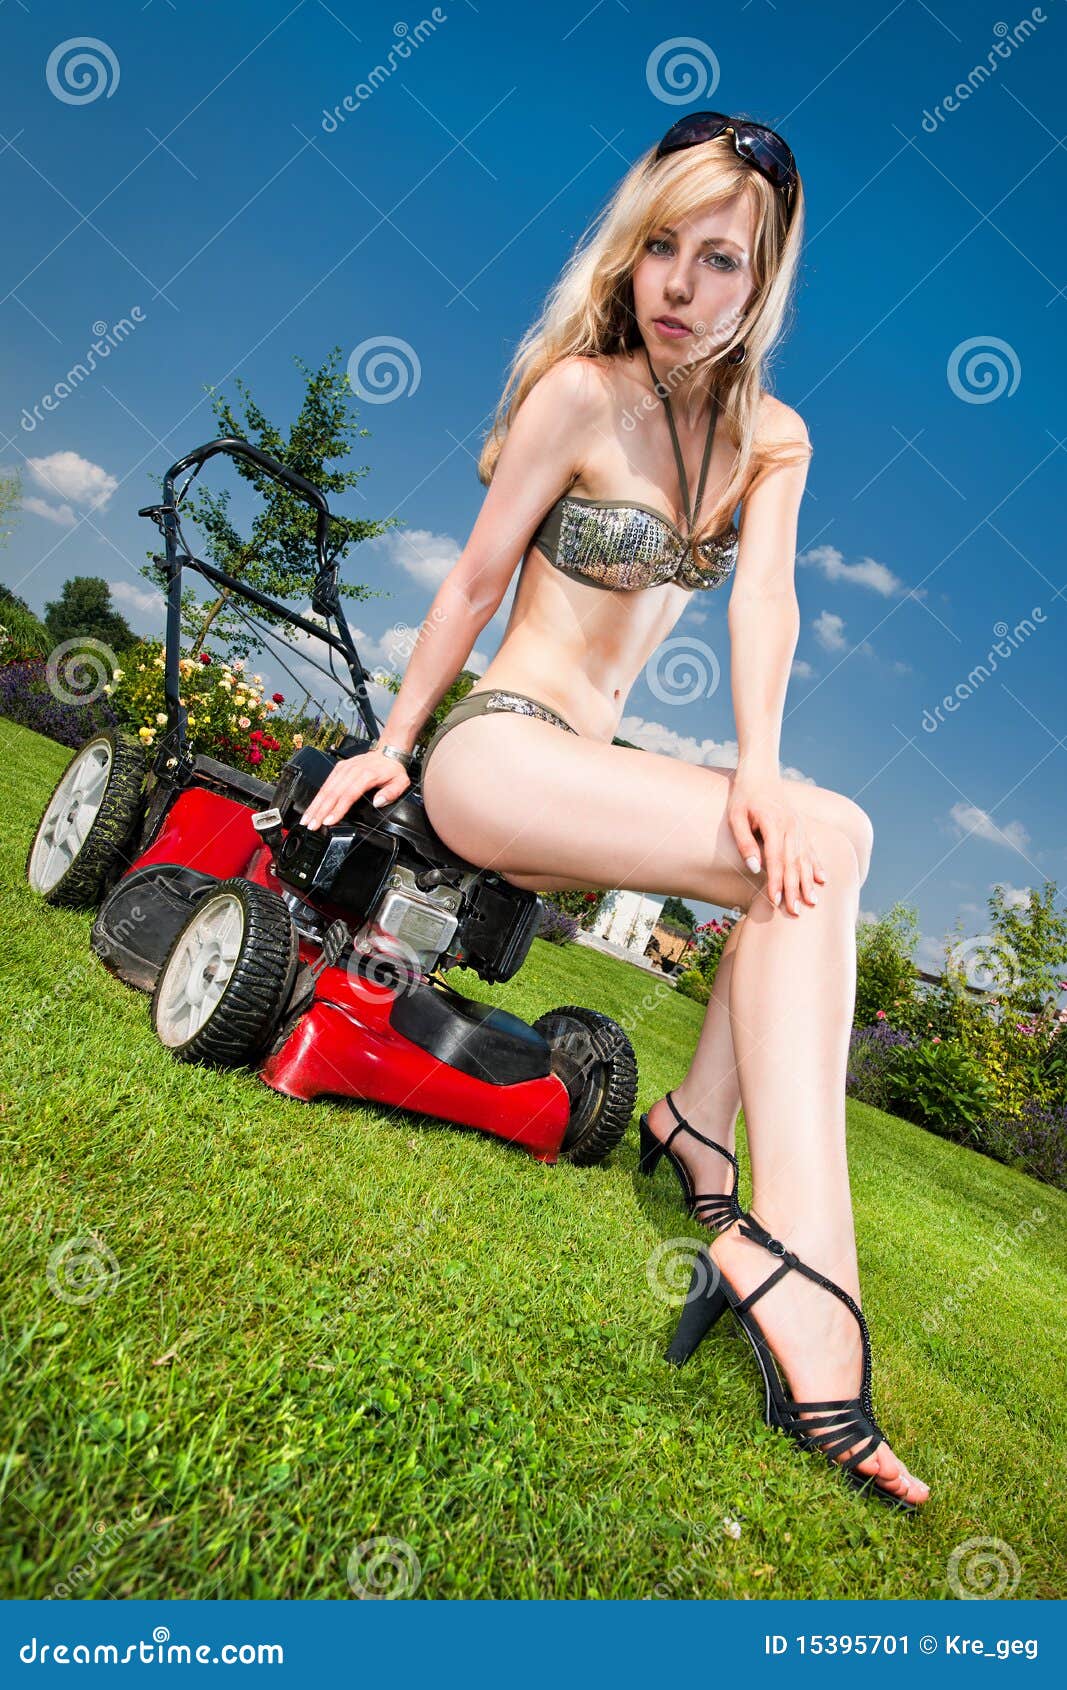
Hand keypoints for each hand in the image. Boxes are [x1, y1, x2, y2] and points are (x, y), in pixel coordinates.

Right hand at [299, 749, 411, 830]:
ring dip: (315, 805)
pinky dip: (317, 797)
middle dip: (320, 811)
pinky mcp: (338, 768)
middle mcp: (352, 771)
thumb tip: (378, 802)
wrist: (387, 752)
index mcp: (366, 775)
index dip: (337, 809)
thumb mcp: (401, 782)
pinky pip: (325, 784)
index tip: (328, 821)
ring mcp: (343, 769)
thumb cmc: (392, 770)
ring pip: (326, 789)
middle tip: (311, 825)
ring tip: (307, 819)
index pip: (348, 794)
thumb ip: (391, 793)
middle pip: (332, 793)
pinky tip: (311, 808)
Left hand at [727, 772, 826, 915]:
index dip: (775, 882)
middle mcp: (791, 826)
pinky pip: (811, 849)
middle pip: (793, 863)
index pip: (775, 859)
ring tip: (812, 902)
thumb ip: (744, 842)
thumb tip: (754, 868)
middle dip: (794, 889)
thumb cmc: (743, 797)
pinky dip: (817, 865)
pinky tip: (822, 880)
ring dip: (808, 882)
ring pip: (805, 858)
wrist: (760, 774)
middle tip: (795, 912)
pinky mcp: (801, 827)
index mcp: (774, 824)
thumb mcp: (736, 817)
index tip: (775, 901)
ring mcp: (799, 827)